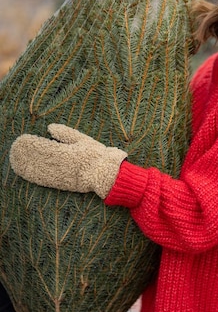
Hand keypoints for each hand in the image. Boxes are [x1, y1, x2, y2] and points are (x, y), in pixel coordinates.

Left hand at [9, 124, 126, 198]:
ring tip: (16, 161)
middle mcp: (65, 165)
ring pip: (41, 170)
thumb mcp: (82, 140)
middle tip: (15, 149)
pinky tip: (26, 173)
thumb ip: (65, 134)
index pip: (46, 148)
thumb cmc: (97, 155)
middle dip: (27, 154)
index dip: (33, 144)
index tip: (23, 139)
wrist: (107, 174)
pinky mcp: (63, 184)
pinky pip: (46, 180)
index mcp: (70, 152)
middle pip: (40, 159)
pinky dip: (35, 176)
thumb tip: (49, 128)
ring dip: (27, 166)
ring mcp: (63, 176)